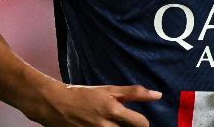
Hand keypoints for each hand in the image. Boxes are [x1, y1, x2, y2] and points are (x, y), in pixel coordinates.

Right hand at [31, 83, 161, 125]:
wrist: (54, 104)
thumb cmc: (83, 95)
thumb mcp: (108, 90)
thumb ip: (134, 93)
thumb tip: (158, 95)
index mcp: (113, 111)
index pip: (141, 124)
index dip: (143, 123)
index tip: (138, 121)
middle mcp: (105, 126)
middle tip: (124, 123)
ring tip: (112, 124)